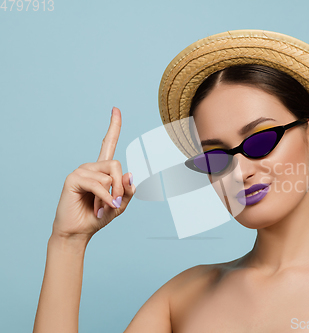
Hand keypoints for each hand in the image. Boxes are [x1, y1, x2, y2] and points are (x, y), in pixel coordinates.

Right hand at [52, 107, 134, 240]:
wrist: (79, 231)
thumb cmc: (98, 217)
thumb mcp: (120, 204)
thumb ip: (127, 190)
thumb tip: (130, 174)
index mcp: (102, 169)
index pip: (109, 143)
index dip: (114, 126)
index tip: (116, 109)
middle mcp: (91, 166)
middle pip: (116, 163)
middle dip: (120, 185)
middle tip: (116, 203)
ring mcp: (81, 170)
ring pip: (109, 175)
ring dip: (111, 196)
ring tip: (101, 207)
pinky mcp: (73, 178)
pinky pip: (98, 184)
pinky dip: (104, 198)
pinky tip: (99, 208)